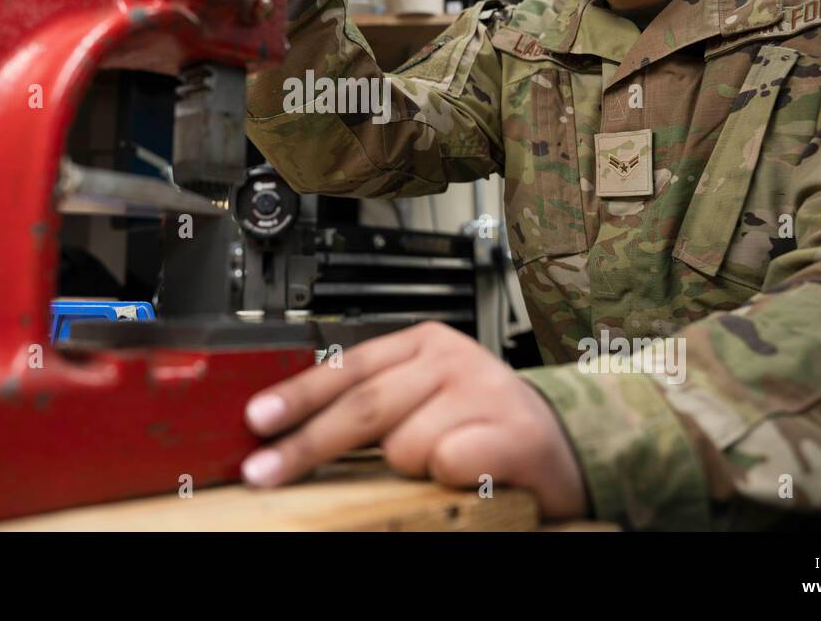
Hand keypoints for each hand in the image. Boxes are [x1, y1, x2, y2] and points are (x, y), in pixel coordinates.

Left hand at [240, 321, 589, 520]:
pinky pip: (446, 463)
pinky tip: (467, 470)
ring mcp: (483, 392)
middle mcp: (452, 358)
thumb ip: (374, 400)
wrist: (563, 444)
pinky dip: (446, 477)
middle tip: (268, 471)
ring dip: (407, 466)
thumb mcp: (425, 394)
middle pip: (362, 406)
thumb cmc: (483, 423)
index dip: (298, 396)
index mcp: (424, 343)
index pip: (346, 367)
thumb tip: (296, 425)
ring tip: (438, 464)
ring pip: (402, 444)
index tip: (257, 421)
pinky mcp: (512, 432)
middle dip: (308, 444)